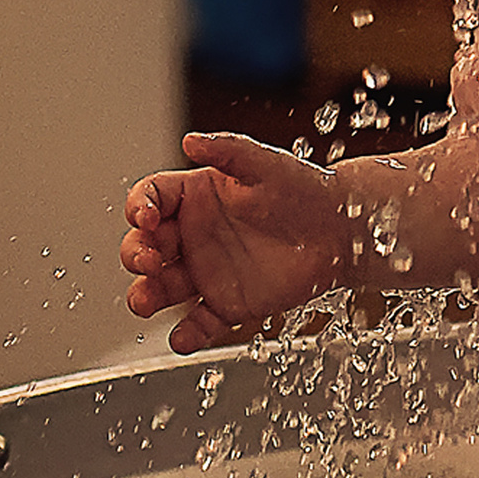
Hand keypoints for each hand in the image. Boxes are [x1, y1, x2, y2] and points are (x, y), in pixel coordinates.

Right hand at [120, 132, 343, 353]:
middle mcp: (194, 235)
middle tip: (148, 261)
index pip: (151, 199)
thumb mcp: (265, 164)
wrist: (342, 230)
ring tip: (144, 302)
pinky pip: (201, 323)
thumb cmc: (304, 189)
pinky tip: (182, 338)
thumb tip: (190, 140)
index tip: (146, 218)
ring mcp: (208, 272)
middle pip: (145, 247)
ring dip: (146, 296)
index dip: (140, 208)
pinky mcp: (228, 303)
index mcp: (195, 196)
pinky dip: (187, 334)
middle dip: (136, 255)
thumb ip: (228, 150)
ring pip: (162, 288)